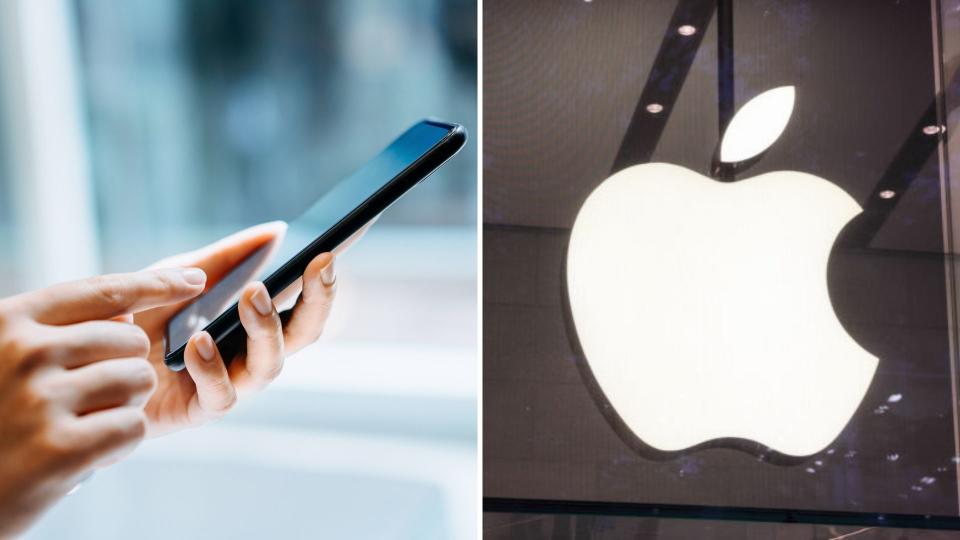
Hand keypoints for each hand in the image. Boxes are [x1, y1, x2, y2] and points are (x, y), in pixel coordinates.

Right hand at [0, 269, 204, 537]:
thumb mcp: (4, 357)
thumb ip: (57, 331)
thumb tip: (130, 316)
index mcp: (10, 321)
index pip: (104, 291)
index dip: (157, 284)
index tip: (195, 278)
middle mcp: (25, 352)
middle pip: (132, 341)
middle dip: (129, 368)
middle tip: (89, 398)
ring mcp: (41, 400)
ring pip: (139, 381)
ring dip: (125, 407)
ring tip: (82, 425)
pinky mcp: (60, 450)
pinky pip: (132, 426)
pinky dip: (119, 443)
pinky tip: (85, 454)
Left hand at [136, 222, 361, 436]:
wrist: (85, 359)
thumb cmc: (138, 318)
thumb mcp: (178, 276)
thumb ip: (225, 257)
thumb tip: (277, 230)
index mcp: (253, 321)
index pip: (304, 303)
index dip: (323, 283)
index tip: (330, 254)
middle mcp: (250, 353)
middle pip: (304, 335)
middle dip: (318, 302)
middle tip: (317, 267)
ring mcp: (229, 383)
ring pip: (270, 366)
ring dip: (267, 329)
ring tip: (252, 296)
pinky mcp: (199, 411)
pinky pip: (222, 396)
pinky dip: (214, 367)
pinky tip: (199, 342)